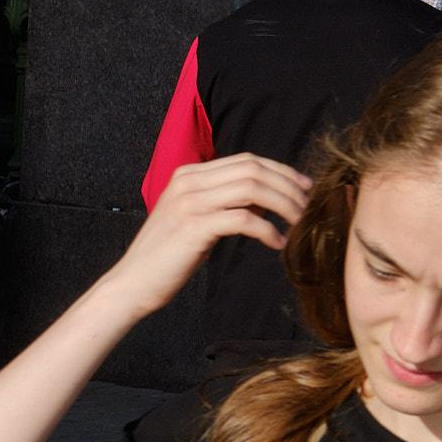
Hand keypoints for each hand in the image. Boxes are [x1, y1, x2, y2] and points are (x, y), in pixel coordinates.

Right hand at [101, 154, 312, 319]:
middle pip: (253, 169)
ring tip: (299, 224)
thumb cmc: (166, 255)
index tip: (304, 188)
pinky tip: (277, 244)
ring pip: (252, 189)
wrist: (133, 282)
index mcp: (188, 174)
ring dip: (284, 206)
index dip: (281, 171)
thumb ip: (223, 202)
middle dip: (288, 186)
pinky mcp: (195, 226)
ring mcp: (190, 202)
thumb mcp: (194, 218)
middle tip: (308, 207)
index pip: (246, 160)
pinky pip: (244, 219)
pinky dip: (268, 230)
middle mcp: (188, 181)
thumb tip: (266, 200)